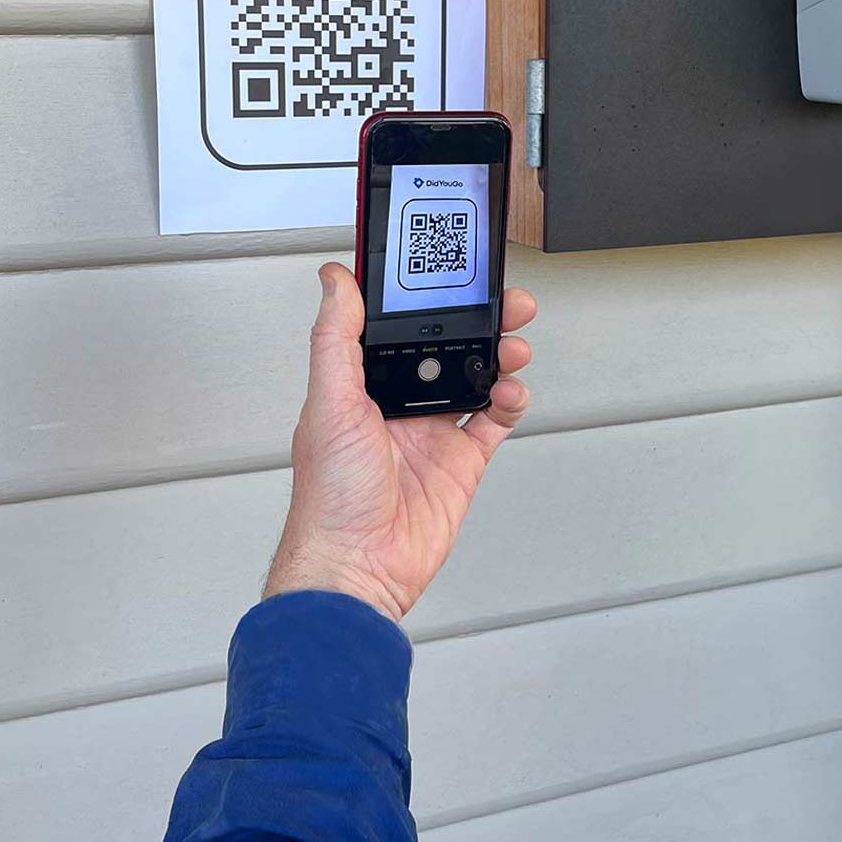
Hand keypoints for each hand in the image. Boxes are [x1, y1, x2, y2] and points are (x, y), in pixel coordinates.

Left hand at [263, 263, 535, 622]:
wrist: (359, 566)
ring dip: (498, 355)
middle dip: (477, 322)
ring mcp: (430, 434)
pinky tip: (512, 390)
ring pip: (475, 378)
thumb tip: (334, 282)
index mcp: (359, 386)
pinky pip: (493, 421)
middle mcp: (396, 405)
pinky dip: (510, 401)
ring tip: (513, 343)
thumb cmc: (330, 499)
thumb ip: (335, 339)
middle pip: (445, 348)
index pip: (395, 328)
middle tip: (502, 302)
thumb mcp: (329, 404)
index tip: (446, 275)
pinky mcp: (459, 463)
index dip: (423, 302)